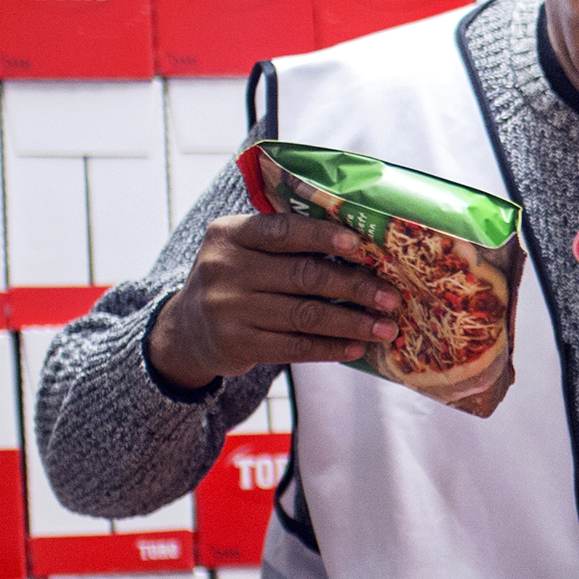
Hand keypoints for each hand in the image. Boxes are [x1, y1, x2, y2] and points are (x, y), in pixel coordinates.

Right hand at [148, 212, 399, 387]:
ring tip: (386, 328)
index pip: (283, 231)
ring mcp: (227, 308)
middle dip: (354, 286)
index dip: (323, 237)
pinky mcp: (236, 344)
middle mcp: (224, 268)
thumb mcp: (244, 250)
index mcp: (230, 233)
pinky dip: (330, 347)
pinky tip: (357, 347)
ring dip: (352, 322)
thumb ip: (286, 242)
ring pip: (304, 315)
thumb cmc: (237, 280)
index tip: (362, 246)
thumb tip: (363, 248)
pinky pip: (294, 346)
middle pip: (303, 275)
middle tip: (391, 297)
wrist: (187, 329)